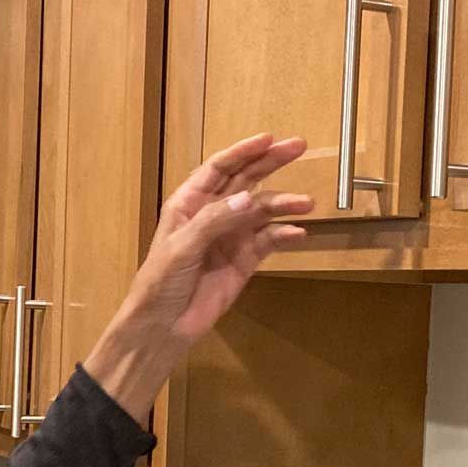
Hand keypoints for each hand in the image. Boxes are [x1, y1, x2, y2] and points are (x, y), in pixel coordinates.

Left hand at [82, 133, 312, 422]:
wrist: (162, 327)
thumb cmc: (160, 282)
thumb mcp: (182, 246)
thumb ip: (216, 220)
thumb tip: (251, 199)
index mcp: (190, 202)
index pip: (219, 167)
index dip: (244, 151)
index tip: (270, 139)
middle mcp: (213, 213)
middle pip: (246, 180)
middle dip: (271, 163)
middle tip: (300, 146)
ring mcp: (231, 237)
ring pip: (261, 211)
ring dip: (283, 203)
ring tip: (306, 202)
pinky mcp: (244, 261)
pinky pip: (268, 242)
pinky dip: (283, 235)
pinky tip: (297, 233)